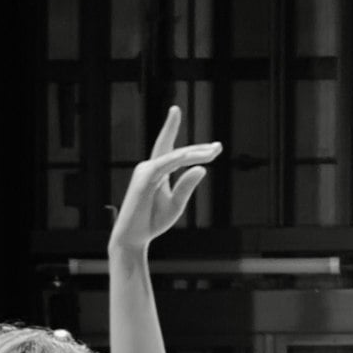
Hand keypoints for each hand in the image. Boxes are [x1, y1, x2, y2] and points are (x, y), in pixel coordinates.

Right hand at [111, 107, 220, 250]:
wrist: (133, 238)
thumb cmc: (152, 221)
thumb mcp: (176, 204)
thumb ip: (187, 186)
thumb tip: (202, 169)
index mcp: (157, 170)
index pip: (170, 147)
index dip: (172, 128)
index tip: (182, 114)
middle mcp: (150, 167)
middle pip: (176, 150)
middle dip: (198, 148)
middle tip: (218, 147)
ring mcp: (145, 172)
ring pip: (174, 156)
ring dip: (195, 153)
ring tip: (213, 152)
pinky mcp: (144, 180)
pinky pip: (164, 166)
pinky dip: (178, 160)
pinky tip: (192, 158)